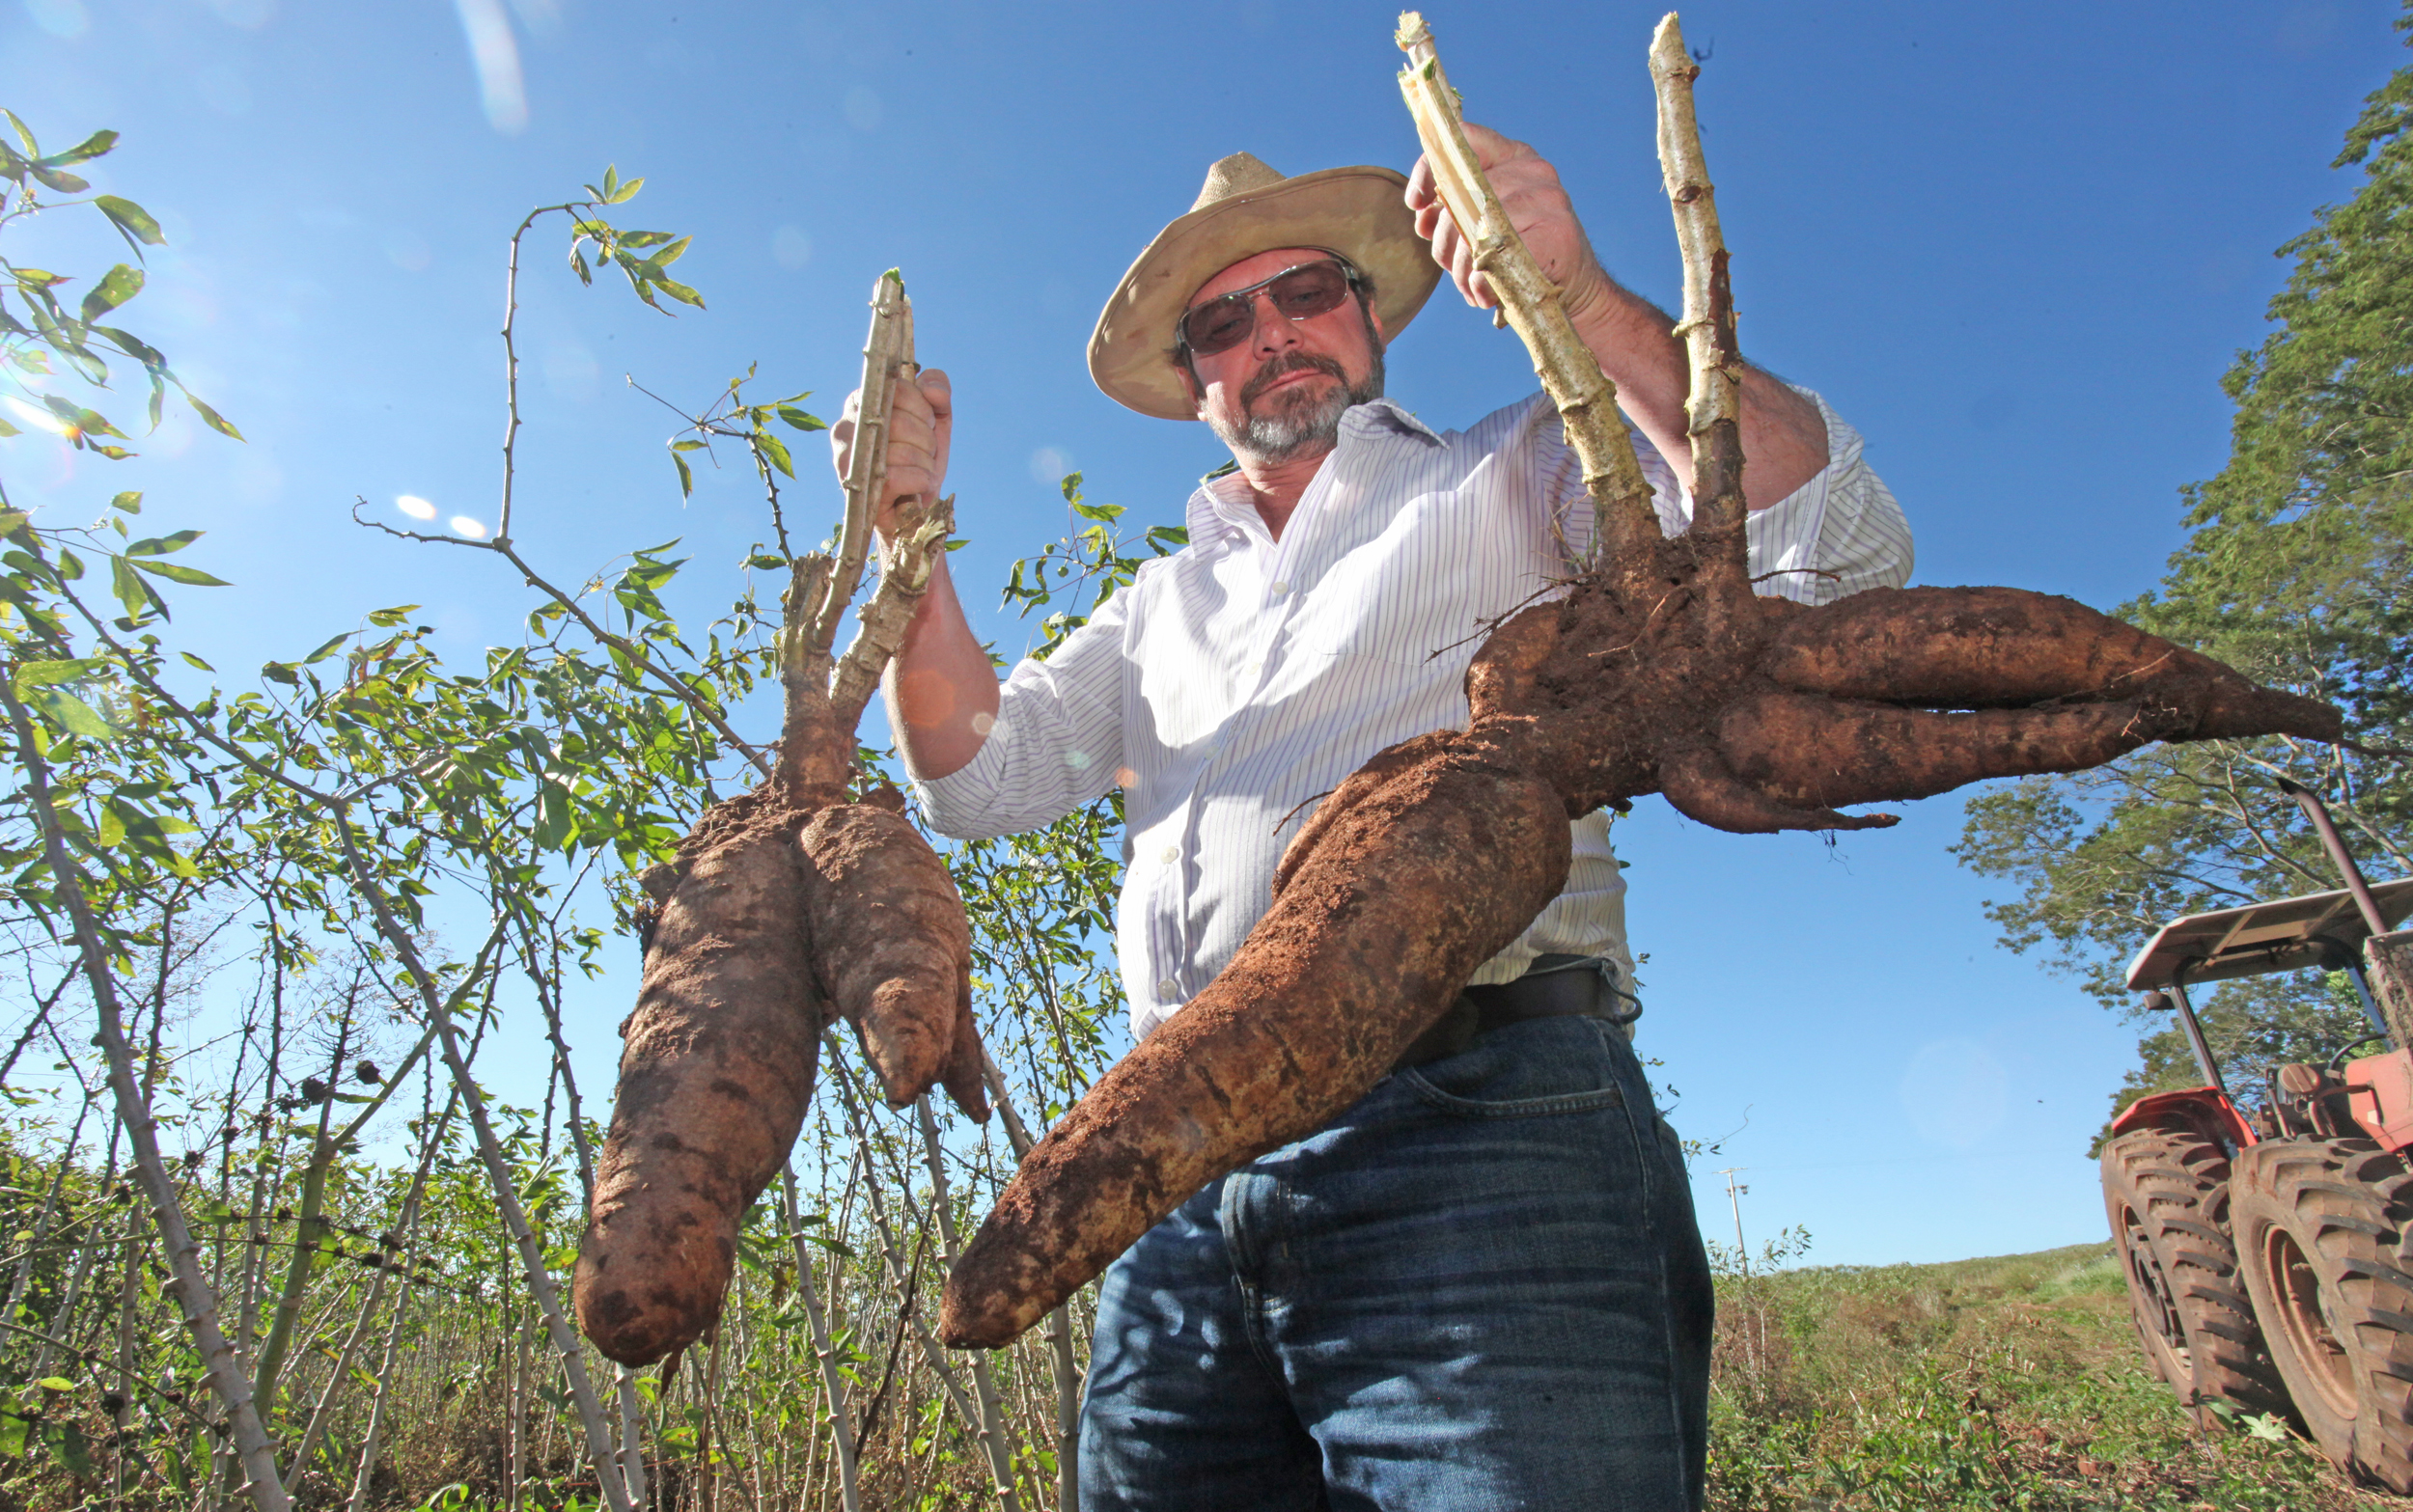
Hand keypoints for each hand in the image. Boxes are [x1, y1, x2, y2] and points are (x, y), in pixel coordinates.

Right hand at [831, 367, 951, 539]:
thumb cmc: (921, 459)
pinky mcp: (856, 489)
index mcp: (860, 403)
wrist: (916, 509)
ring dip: (925, 464)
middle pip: (900, 421)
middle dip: (926, 440)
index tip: (926, 424)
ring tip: (920, 472)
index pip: (897, 389)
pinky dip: (919, 482)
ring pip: (900, 451)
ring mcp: (846, 459)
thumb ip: (938, 392)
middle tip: (925, 453)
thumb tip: (932, 390)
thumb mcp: (936, 420)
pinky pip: (897, 477)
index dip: (923, 409)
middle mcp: (845, 427)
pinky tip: (917, 488)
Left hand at [1405, 122, 1610, 322]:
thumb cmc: (1517, 254)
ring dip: (1464, 269)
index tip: (1418, 204)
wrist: (1572, 288)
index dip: (1429, 170)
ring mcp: (1549, 198)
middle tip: (1453, 269)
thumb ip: (1452, 212)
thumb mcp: (1481, 224)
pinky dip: (1483, 282)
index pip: (1463, 140)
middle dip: (1446, 241)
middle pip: (1463, 196)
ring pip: (1479, 228)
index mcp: (1511, 157)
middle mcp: (1532, 170)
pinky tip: (1485, 295)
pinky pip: (1501, 255)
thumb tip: (1424, 217)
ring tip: (1471, 288)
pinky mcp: (1557, 232)